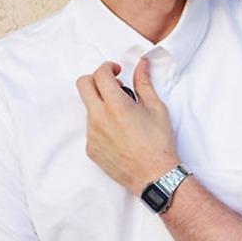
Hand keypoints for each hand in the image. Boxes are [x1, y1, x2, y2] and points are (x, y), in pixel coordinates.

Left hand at [75, 58, 178, 194]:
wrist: (154, 175)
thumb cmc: (158, 143)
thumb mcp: (156, 108)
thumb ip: (144, 83)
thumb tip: (141, 65)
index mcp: (115, 105)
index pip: (99, 74)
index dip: (108, 67)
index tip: (116, 72)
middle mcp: (98, 118)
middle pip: (83, 85)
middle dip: (95, 79)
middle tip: (112, 86)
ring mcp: (92, 135)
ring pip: (88, 108)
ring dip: (101, 104)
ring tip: (122, 116)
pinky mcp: (91, 149)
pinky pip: (90, 129)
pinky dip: (102, 125)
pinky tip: (119, 134)